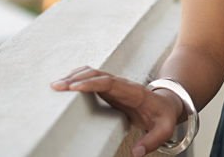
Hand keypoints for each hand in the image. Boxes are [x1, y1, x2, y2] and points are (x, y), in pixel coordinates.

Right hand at [51, 66, 182, 156]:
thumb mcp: (164, 129)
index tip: (74, 87)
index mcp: (133, 91)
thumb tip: (136, 153)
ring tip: (56, 86)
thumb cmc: (164, 116)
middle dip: (76, 78)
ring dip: (74, 77)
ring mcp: (115, 85)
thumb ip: (152, 141)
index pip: (110, 83)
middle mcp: (122, 84)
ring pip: (92, 74)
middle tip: (57, 87)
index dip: (92, 83)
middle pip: (97, 75)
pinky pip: (92, 80)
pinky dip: (78, 80)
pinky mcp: (109, 89)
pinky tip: (66, 86)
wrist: (167, 104)